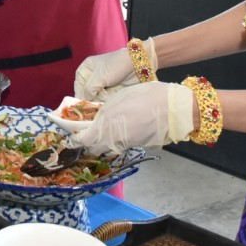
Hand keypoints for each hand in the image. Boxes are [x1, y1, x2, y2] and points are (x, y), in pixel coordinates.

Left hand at [61, 82, 194, 155]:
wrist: (172, 108)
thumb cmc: (144, 97)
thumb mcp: (117, 99)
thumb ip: (103, 112)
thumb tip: (95, 120)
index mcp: (106, 126)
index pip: (84, 140)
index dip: (76, 139)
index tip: (72, 135)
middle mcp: (114, 139)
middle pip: (94, 148)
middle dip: (88, 142)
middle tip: (85, 133)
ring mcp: (126, 144)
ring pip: (107, 148)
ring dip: (101, 143)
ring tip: (100, 132)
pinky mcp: (137, 146)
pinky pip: (120, 146)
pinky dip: (115, 141)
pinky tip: (118, 132)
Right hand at [74, 37, 156, 102]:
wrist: (138, 65)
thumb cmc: (116, 66)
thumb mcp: (100, 76)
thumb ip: (89, 89)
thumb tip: (84, 101)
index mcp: (86, 68)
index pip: (78, 85)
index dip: (79, 95)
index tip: (81, 105)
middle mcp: (92, 77)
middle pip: (86, 93)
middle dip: (89, 100)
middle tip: (92, 107)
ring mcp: (102, 84)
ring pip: (95, 97)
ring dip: (98, 102)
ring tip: (102, 104)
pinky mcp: (111, 90)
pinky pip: (104, 99)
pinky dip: (105, 102)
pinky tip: (107, 104)